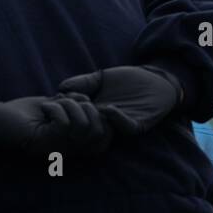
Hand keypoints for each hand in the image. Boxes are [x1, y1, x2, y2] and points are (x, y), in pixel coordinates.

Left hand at [0, 94, 112, 155]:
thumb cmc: (29, 112)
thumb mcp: (62, 107)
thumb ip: (81, 108)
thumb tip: (103, 107)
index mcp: (76, 144)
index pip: (107, 137)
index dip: (106, 115)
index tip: (87, 102)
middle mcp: (70, 152)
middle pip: (99, 130)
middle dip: (86, 105)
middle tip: (66, 100)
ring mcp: (57, 151)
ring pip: (81, 125)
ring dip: (68, 104)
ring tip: (53, 103)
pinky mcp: (44, 145)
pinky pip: (63, 124)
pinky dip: (55, 108)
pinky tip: (44, 108)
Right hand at [59, 65, 181, 138]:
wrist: (156, 80)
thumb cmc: (129, 80)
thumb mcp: (101, 78)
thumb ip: (83, 82)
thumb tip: (61, 88)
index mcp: (94, 114)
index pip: (75, 119)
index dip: (64, 110)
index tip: (56, 100)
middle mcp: (105, 123)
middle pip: (85, 130)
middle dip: (75, 120)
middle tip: (69, 107)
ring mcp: (120, 125)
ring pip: (103, 133)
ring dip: (94, 123)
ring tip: (88, 108)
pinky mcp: (137, 125)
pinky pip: (125, 128)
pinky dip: (116, 119)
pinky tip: (107, 108)